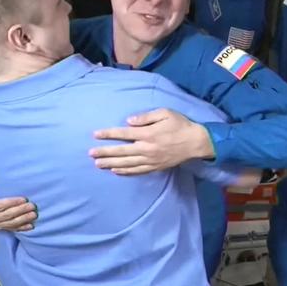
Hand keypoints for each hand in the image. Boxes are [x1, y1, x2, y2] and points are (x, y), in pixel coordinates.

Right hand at [0, 175, 36, 231]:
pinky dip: (21, 228)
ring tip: (33, 215)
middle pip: (6, 216)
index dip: (11, 203)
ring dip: (23, 220)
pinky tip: (30, 226)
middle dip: (20, 211)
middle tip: (32, 206)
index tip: (23, 198)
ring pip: (10, 224)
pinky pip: (10, 229)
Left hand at [89, 108, 214, 175]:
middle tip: (91, 153)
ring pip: (127, 163)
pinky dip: (125, 172)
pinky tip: (116, 171)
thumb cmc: (180, 125)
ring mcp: (150, 160)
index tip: (95, 134)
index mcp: (148, 134)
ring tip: (98, 164)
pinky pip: (137, 171)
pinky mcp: (155, 167)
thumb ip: (146, 117)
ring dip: (111, 163)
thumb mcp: (164, 113)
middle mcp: (147, 148)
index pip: (123, 133)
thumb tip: (128, 121)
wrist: (196, 142)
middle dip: (105, 152)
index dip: (108, 134)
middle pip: (121, 151)